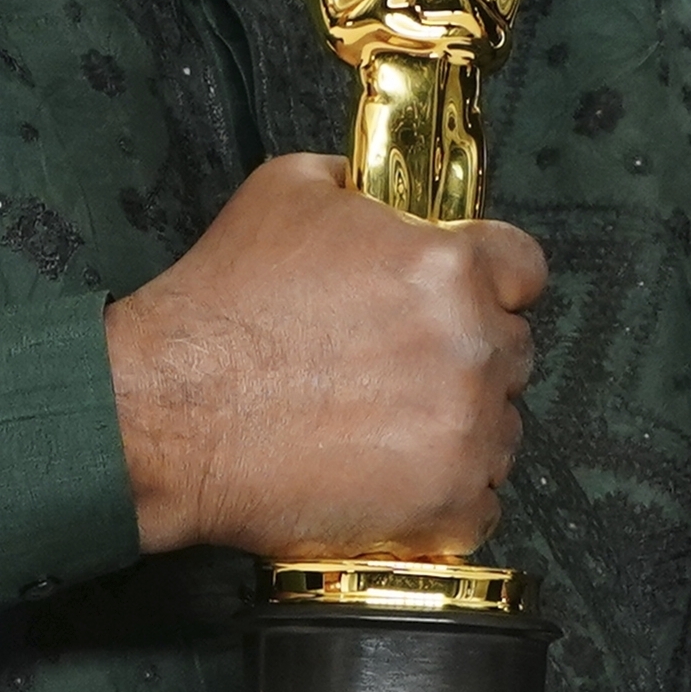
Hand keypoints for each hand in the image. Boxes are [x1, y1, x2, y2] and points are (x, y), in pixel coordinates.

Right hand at [106, 154, 546, 558]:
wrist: (165, 411)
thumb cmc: (217, 310)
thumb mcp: (284, 192)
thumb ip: (357, 186)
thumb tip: (376, 189)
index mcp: (447, 266)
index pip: (525, 270)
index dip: (493, 285)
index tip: (466, 302)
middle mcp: (470, 345)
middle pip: (513, 351)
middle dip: (467, 358)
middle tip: (401, 373)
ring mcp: (466, 430)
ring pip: (504, 429)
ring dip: (461, 429)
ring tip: (384, 430)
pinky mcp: (447, 504)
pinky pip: (483, 505)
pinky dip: (447, 500)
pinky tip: (393, 481)